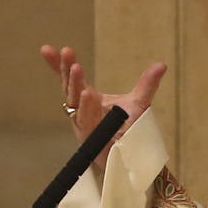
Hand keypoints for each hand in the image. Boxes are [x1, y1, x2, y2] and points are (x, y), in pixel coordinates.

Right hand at [40, 45, 167, 169]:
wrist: (133, 158)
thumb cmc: (129, 130)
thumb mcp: (138, 103)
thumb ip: (147, 84)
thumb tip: (161, 64)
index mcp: (88, 99)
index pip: (70, 79)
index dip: (58, 65)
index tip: (46, 48)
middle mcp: (81, 111)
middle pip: (70, 87)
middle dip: (67, 70)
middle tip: (67, 53)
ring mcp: (84, 125)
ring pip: (76, 104)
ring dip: (75, 86)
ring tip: (77, 68)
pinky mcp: (89, 138)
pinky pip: (86, 121)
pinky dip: (86, 107)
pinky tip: (87, 93)